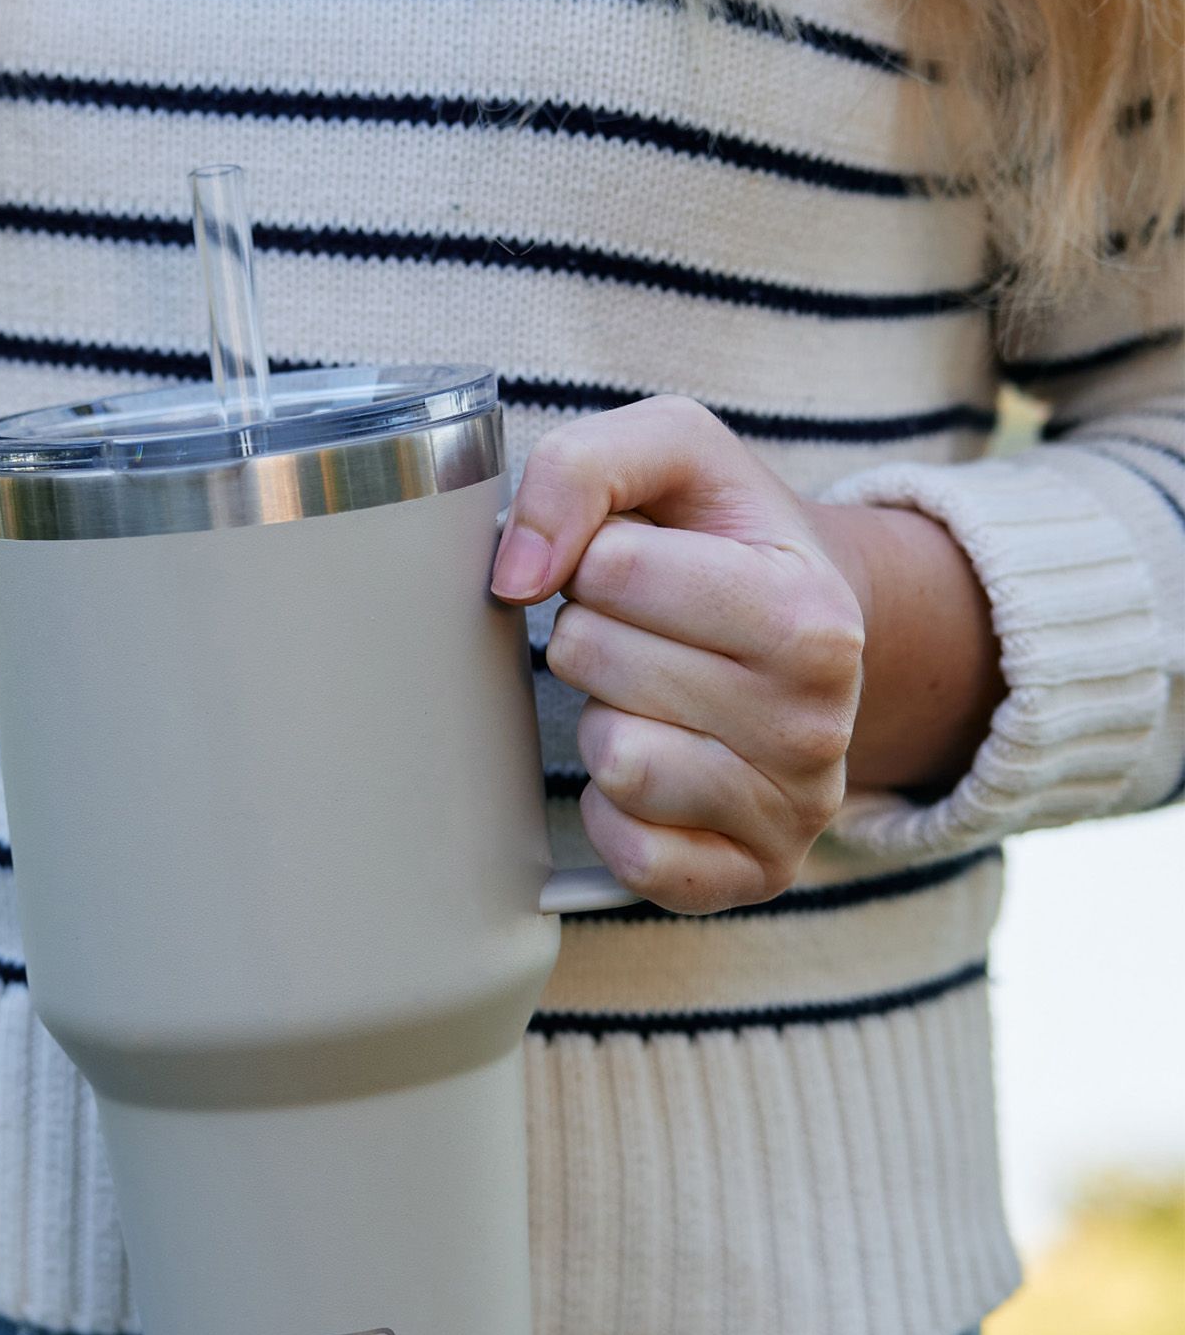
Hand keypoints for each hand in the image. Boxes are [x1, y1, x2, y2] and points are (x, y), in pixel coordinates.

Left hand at [492, 396, 998, 912]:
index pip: (615, 571)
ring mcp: (793, 810)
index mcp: (812, 615)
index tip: (635, 568)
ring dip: (603, 722)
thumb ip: (584, 467)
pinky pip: (631, 854)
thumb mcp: (675, 457)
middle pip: (598, 664)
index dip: (595, 560)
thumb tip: (516, 573)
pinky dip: (614, 811)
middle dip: (590, 638)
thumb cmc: (724, 542)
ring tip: (649, 700)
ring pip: (617, 764)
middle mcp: (819, 722)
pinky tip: (651, 769)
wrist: (807, 636)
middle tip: (638, 638)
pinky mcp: (751, 878)